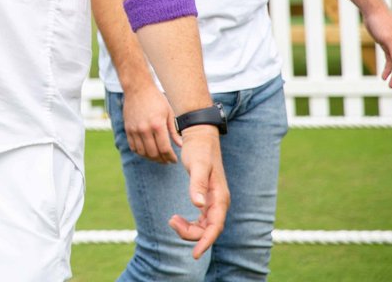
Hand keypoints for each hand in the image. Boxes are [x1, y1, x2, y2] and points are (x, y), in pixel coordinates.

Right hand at [122, 85, 180, 163]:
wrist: (137, 88)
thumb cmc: (156, 99)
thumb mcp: (169, 113)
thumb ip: (174, 131)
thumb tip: (181, 145)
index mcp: (157, 125)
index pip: (165, 149)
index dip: (170, 157)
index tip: (174, 160)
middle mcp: (145, 129)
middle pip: (153, 153)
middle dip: (162, 160)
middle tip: (167, 161)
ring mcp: (134, 130)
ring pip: (142, 153)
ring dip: (151, 158)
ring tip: (158, 158)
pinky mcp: (128, 129)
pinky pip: (133, 147)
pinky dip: (141, 152)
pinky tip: (147, 151)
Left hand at [169, 125, 227, 258]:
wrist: (200, 137)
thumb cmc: (199, 150)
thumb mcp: (197, 165)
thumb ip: (197, 184)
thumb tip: (198, 205)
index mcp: (219, 197)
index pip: (215, 227)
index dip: (205, 241)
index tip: (195, 255)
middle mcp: (218, 202)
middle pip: (208, 230)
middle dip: (191, 234)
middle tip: (172, 221)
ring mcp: (213, 202)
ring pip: (204, 227)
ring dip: (189, 229)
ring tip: (172, 219)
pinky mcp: (206, 199)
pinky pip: (200, 220)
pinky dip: (189, 224)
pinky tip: (176, 218)